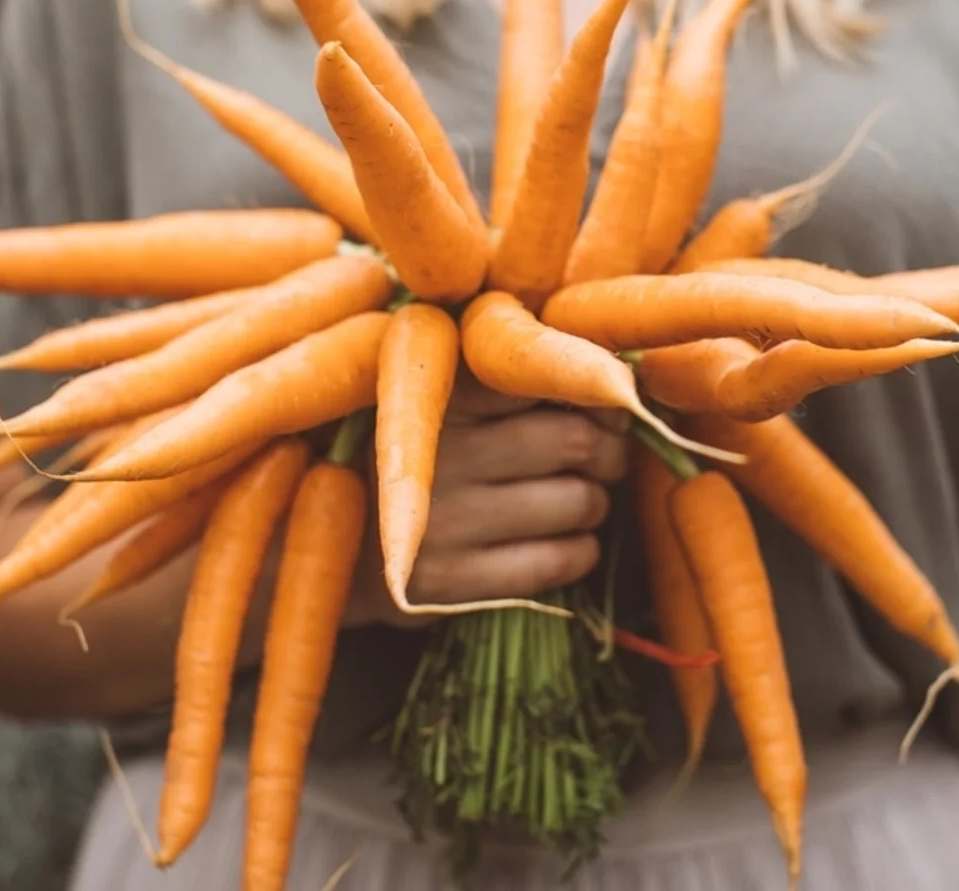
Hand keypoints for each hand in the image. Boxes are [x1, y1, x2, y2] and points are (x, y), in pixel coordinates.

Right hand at [343, 373, 628, 628]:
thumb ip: (513, 376)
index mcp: (437, 389)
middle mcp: (437, 450)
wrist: (334, 544)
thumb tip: (625, 382)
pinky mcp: (450, 583)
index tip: (600, 410)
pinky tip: (563, 541)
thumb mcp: (440, 396)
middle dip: (607, 452)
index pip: (551, 378)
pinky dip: (581, 550)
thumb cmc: (417, 455)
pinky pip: (559, 561)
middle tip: (601, 458)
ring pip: (578, 501)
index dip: (594, 396)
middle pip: (576, 440)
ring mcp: (441, 521)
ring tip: (576, 500)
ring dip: (595, 502)